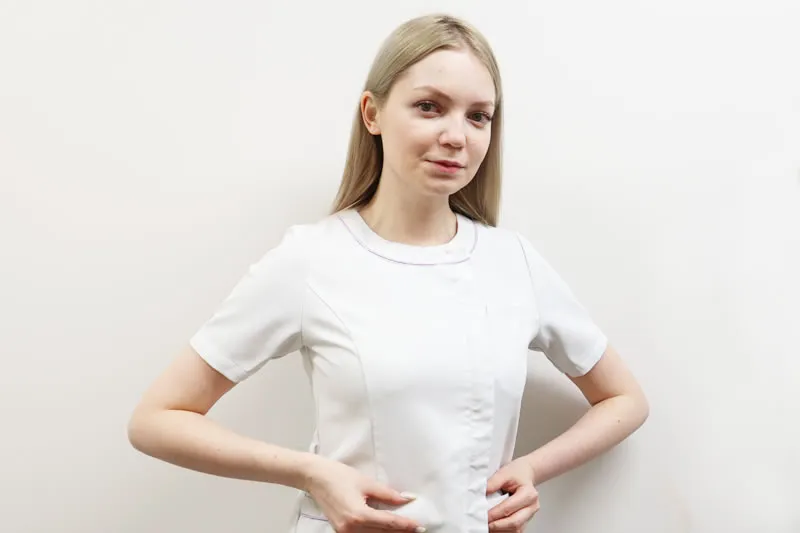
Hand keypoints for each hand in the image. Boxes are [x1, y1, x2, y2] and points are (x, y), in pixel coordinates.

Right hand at [304, 457, 424, 532]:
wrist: (314, 477)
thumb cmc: (337, 476)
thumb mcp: (366, 482)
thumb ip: (387, 494)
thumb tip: (405, 499)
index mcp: (358, 515)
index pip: (388, 523)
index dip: (405, 525)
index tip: (418, 526)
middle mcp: (351, 528)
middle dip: (400, 532)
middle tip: (416, 530)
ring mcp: (344, 532)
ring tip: (404, 529)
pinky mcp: (341, 532)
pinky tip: (386, 528)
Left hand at [486, 458, 539, 531]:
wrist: (526, 473)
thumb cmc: (517, 473)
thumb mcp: (505, 472)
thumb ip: (493, 483)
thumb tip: (481, 494)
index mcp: (528, 494)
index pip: (509, 508)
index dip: (494, 513)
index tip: (482, 515)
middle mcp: (532, 507)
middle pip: (514, 522)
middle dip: (497, 525)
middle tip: (482, 524)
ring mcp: (530, 515)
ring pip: (516, 530)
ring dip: (500, 530)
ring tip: (487, 525)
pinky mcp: (525, 521)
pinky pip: (515, 530)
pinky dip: (504, 530)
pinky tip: (494, 526)